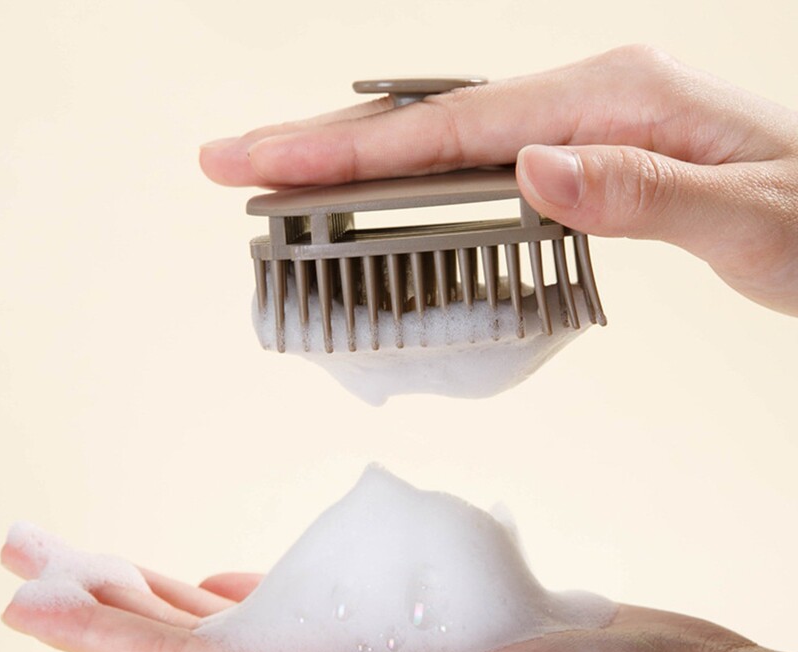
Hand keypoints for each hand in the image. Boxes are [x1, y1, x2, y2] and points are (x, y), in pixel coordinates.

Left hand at [4, 539, 797, 651]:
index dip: (99, 636)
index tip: (30, 594)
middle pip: (189, 643)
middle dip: (107, 600)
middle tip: (40, 555)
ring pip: (234, 620)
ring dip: (166, 593)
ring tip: (109, 568)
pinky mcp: (400, 626)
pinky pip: (300, 605)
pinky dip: (249, 588)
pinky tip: (220, 578)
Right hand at [200, 45, 797, 315]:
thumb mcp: (750, 222)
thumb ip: (648, 193)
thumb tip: (537, 167)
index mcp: (615, 103)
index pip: (455, 130)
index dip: (351, 150)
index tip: (265, 162)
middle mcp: (588, 100)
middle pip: (429, 120)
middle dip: (323, 142)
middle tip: (234, 160)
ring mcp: (581, 124)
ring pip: (444, 138)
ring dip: (358, 158)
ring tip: (284, 176)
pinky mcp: (583, 153)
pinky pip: (477, 162)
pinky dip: (414, 176)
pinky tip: (383, 189)